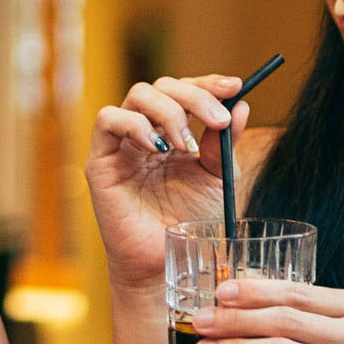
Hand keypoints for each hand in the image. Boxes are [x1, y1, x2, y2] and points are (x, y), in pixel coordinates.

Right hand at [86, 73, 249, 289]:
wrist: (167, 260)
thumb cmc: (190, 222)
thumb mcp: (217, 176)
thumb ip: (225, 142)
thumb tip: (242, 104)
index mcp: (173, 132)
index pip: (185, 92)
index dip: (208, 83)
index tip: (236, 86)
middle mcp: (146, 132)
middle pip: (163, 86)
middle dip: (195, 97)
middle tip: (218, 120)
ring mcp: (123, 145)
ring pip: (137, 95)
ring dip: (169, 112)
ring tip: (187, 146)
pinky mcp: (101, 161)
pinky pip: (108, 121)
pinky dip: (135, 125)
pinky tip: (158, 149)